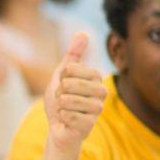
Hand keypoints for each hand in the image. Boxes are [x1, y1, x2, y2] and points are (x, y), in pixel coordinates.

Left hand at [43, 32, 104, 155]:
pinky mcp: (90, 125)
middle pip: (71, 84)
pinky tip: (65, 119)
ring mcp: (97, 109)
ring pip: (69, 100)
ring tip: (64, 109)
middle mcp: (101, 92)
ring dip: (60, 105)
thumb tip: (83, 32)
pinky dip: (61, 117)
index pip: (72, 68)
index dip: (61, 77)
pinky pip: (69, 115)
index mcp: (95, 78)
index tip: (63, 85)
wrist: (58, 128)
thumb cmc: (61, 101)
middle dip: (59, 92)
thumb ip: (73, 55)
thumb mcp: (62, 75)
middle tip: (62, 100)